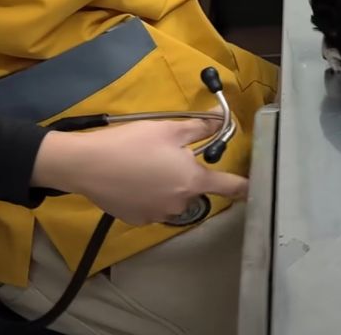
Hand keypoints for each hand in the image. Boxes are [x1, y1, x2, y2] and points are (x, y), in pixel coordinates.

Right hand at [31, 116, 246, 225]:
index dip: (243, 186)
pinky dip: (147, 196)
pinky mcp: (137, 220)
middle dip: (186, 176)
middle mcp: (179, 203)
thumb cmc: (132, 143)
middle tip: (166, 157)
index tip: (253, 189)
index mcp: (192, 181)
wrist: (86, 164)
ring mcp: (157, 214)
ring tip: (144, 167)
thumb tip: (220, 121)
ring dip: (167, 187)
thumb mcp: (169, 129)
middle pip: (194, 190)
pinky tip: (132, 181)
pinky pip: (152, 206)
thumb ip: (199, 128)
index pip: (229, 186)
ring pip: (172, 199)